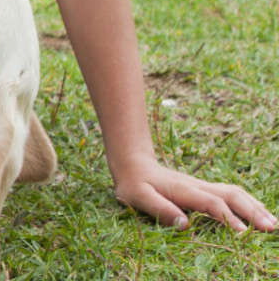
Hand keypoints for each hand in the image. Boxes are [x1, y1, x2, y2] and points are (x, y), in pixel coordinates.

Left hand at [114, 156, 276, 232]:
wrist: (133, 164)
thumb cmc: (133, 184)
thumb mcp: (137, 197)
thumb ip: (159, 209)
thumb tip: (185, 224)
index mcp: (184, 190)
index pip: (211, 203)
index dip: (227, 217)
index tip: (242, 233)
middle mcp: (198, 186)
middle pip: (231, 195)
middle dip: (252, 211)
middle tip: (270, 228)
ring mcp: (203, 186)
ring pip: (235, 193)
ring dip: (255, 206)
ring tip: (272, 223)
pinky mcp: (205, 188)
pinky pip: (231, 194)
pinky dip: (249, 203)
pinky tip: (259, 213)